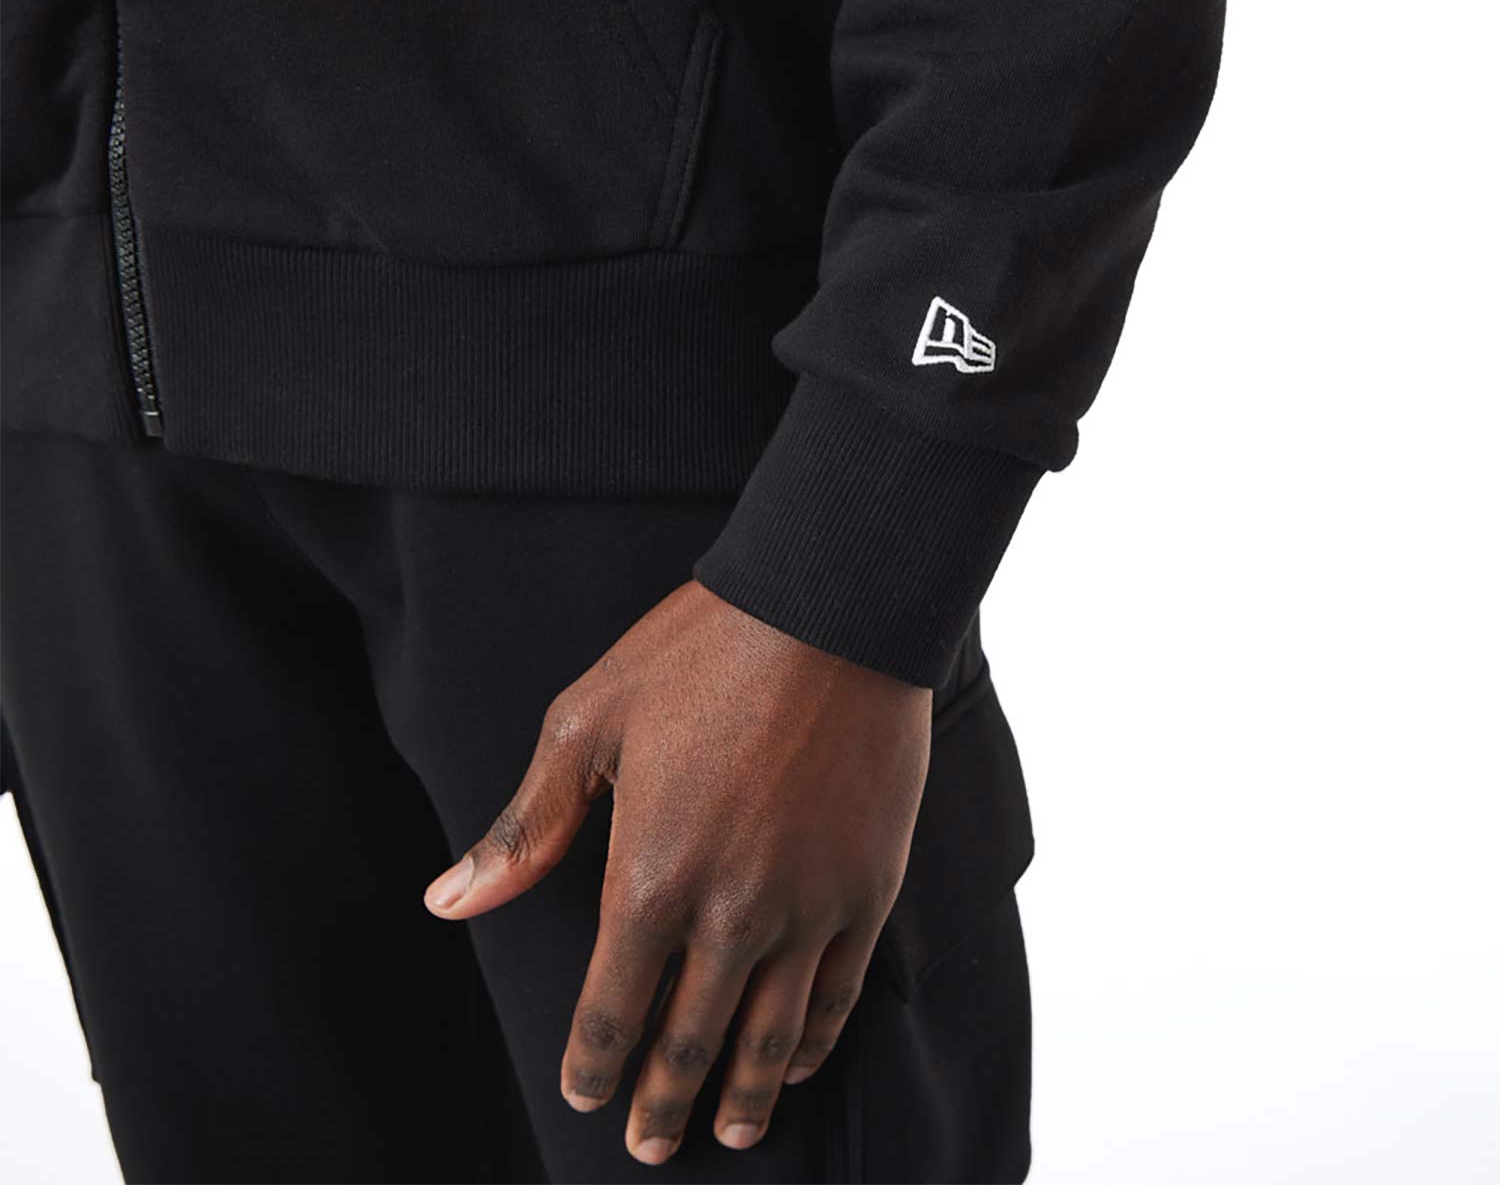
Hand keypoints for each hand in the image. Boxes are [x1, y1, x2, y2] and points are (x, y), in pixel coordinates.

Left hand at [423, 579, 931, 1164]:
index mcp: (650, 873)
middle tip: (646, 1145)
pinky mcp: (867, 886)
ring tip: (724, 1137)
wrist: (829, 608)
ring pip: (768, 1036)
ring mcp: (808, 905)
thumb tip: (448, 901)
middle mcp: (731, 910)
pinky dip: (813, 1044)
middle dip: (661, 1103)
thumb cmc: (700, 653)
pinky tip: (795, 1065)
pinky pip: (838, 993)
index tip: (583, 1096)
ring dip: (740, 1098)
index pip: (611, 1005)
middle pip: (690, 1041)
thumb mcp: (589, 722)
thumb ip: (528, 825)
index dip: (593, 1062)